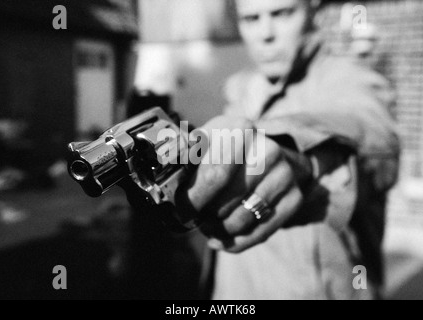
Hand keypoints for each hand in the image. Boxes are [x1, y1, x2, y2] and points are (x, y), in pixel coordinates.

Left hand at [178, 116, 303, 252]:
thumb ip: (184, 159)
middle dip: (204, 216)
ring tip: (210, 225)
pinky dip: (237, 242)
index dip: (193, 198)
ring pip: (241, 219)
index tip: (181, 211)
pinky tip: (224, 237)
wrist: (266, 156)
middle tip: (195, 220)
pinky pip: (260, 232)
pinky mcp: (295, 197)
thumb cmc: (225, 153)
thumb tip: (162, 176)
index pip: (215, 173)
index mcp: (240, 129)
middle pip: (226, 200)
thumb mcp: (205, 146)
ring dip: (219, 230)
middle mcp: (268, 148)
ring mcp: (285, 173)